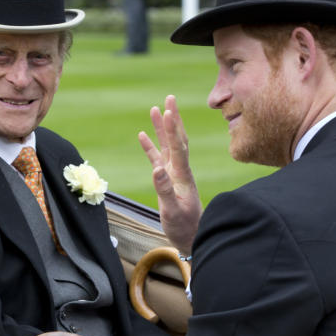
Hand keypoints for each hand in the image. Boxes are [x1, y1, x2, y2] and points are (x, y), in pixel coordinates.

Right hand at [138, 95, 201, 253]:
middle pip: (177, 139)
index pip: (178, 147)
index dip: (172, 129)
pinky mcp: (167, 179)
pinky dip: (151, 146)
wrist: (193, 236)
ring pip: (168, 145)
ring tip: (155, 109)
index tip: (168, 111)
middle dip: (173, 119)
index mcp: (183, 176)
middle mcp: (180, 170)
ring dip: (162, 128)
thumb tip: (157, 168)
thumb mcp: (172, 210)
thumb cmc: (183, 226)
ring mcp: (174, 173)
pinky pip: (158, 157)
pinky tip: (142, 135)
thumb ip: (164, 189)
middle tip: (169, 98)